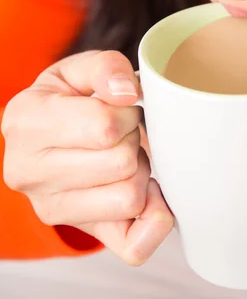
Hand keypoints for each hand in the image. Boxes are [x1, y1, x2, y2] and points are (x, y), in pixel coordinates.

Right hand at [2, 50, 172, 264]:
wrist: (50, 132)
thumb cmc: (70, 97)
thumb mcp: (81, 69)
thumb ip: (105, 67)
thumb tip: (127, 93)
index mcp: (26, 122)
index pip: (105, 126)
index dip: (127, 112)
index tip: (120, 106)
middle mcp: (28, 172)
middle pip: (121, 163)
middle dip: (134, 139)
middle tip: (124, 131)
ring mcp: (51, 208)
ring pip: (130, 198)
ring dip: (140, 170)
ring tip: (124, 153)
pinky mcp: (82, 231)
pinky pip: (133, 246)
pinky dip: (154, 220)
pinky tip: (147, 191)